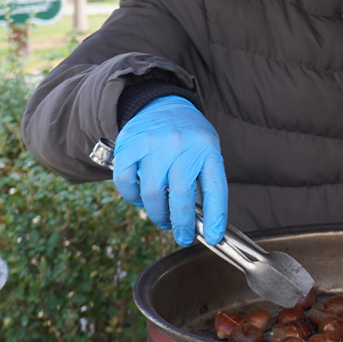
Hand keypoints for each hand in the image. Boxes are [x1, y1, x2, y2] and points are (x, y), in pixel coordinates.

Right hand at [113, 96, 226, 245]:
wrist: (161, 103)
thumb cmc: (188, 136)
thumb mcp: (206, 149)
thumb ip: (204, 180)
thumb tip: (203, 223)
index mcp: (207, 147)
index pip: (215, 187)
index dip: (216, 217)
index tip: (214, 238)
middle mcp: (182, 144)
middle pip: (181, 197)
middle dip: (182, 224)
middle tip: (182, 236)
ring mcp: (153, 144)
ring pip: (153, 194)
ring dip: (158, 214)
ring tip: (163, 218)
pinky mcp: (129, 145)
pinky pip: (126, 183)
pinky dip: (133, 198)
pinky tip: (141, 198)